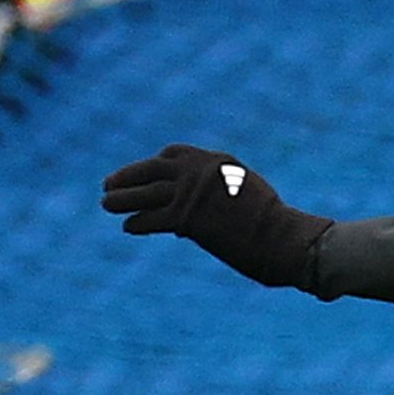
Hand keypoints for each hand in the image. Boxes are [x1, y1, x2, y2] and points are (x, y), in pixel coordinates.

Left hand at [98, 145, 328, 288]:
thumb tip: (202, 202)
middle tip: (108, 185)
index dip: (154, 165)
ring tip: (108, 204)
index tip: (146, 176)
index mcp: (217, 160)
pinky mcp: (186, 219)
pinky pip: (150, 219)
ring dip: (122, 199)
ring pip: (143, 193)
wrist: (286, 240)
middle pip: (150, 170)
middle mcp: (200, 171)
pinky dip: (137, 223)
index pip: (173, 154)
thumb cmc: (275, 224)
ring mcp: (191, 194)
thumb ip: (222, 187)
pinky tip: (130, 226)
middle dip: (127, 176)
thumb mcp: (248, 192)